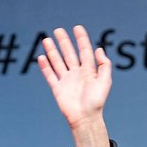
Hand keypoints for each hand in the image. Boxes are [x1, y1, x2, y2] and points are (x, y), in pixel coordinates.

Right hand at [37, 25, 112, 146]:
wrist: (85, 119)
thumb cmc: (97, 102)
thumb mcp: (105, 82)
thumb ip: (104, 65)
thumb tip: (99, 49)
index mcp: (89, 71)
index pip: (84, 51)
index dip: (81, 39)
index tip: (77, 28)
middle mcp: (77, 74)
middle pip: (69, 54)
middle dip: (64, 42)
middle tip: (58, 30)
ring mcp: (66, 81)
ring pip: (58, 62)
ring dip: (52, 51)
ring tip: (46, 40)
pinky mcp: (58, 89)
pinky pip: (50, 75)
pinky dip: (45, 67)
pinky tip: (41, 57)